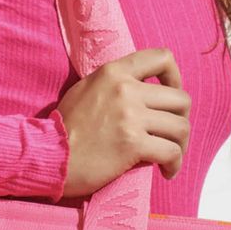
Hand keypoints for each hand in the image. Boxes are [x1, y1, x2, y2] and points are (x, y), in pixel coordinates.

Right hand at [55, 47, 190, 198]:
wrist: (48, 156)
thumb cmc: (63, 130)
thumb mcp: (85, 90)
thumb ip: (113, 84)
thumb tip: (139, 90)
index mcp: (114, 72)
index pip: (162, 58)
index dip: (176, 78)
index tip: (171, 97)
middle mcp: (126, 89)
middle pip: (180, 99)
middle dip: (181, 120)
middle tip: (172, 136)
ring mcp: (130, 117)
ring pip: (181, 127)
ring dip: (181, 145)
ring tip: (171, 158)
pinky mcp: (133, 145)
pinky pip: (171, 152)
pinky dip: (175, 164)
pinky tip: (167, 172)